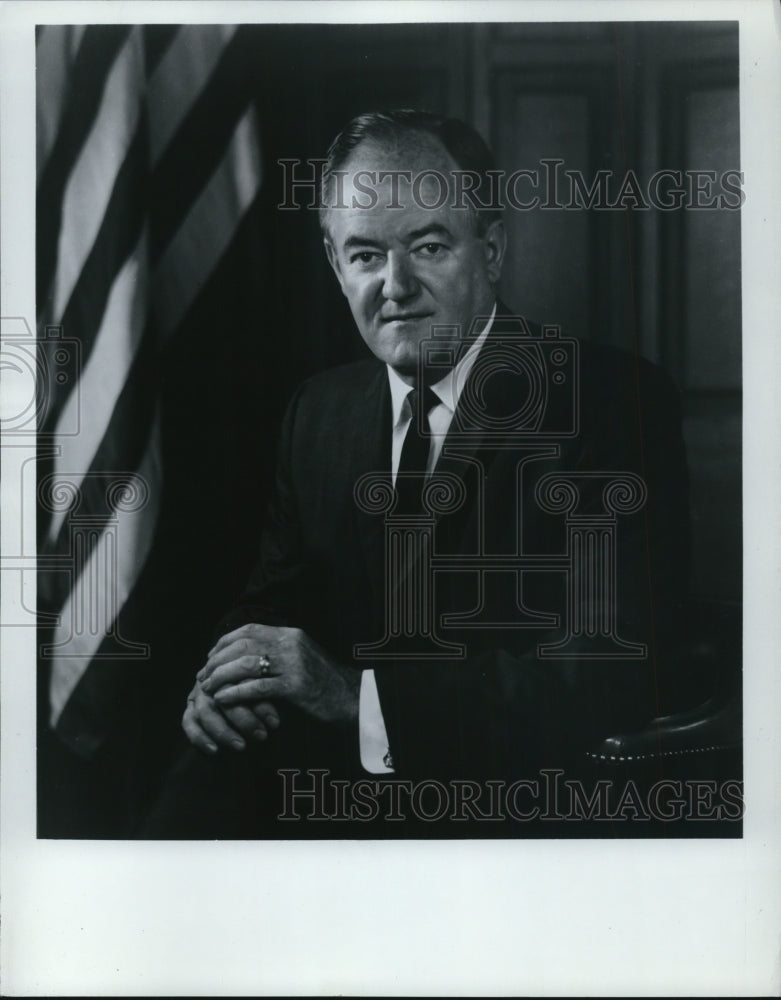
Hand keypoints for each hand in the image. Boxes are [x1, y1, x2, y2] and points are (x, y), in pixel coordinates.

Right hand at [182, 677, 280, 753]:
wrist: (239, 693)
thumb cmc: (262, 692)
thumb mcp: (268, 692)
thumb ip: (269, 697)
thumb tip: (276, 720)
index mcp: (235, 669)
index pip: (245, 684)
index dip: (260, 705)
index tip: (275, 723)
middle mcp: (215, 679)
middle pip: (223, 697)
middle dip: (244, 719)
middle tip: (262, 736)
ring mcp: (200, 692)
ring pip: (205, 710)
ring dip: (223, 731)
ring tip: (241, 746)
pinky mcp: (190, 707)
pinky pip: (189, 722)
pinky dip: (200, 737)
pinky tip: (215, 751)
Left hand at [200, 624, 359, 724]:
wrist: (355, 698)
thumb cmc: (325, 683)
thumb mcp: (302, 658)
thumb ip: (278, 653)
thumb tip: (246, 656)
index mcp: (291, 634)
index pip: (248, 630)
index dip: (224, 643)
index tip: (210, 657)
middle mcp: (291, 644)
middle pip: (243, 645)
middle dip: (217, 660)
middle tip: (203, 675)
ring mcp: (294, 664)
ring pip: (246, 664)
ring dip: (222, 676)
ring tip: (208, 688)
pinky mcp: (296, 686)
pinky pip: (257, 687)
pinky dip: (236, 693)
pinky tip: (223, 699)